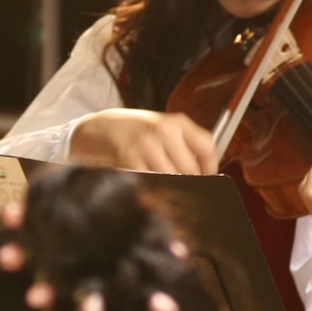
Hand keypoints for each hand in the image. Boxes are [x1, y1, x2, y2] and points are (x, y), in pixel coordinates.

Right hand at [65, 109, 221, 175]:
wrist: (101, 127)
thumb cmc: (136, 130)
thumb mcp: (164, 128)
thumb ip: (186, 145)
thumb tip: (205, 174)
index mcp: (177, 122)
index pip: (207, 148)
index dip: (210, 168)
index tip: (207, 179)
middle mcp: (164, 131)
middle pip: (190, 169)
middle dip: (188, 182)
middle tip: (183, 189)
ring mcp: (147, 145)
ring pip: (172, 179)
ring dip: (170, 188)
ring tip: (164, 188)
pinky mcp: (130, 160)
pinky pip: (152, 182)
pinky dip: (152, 188)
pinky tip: (148, 184)